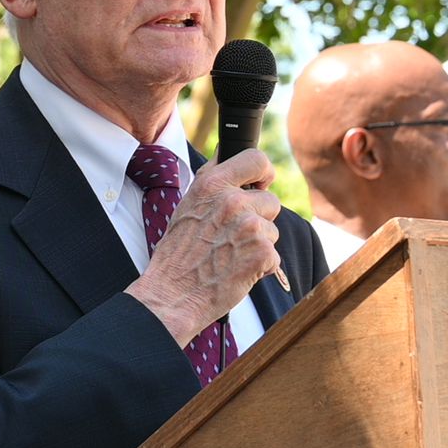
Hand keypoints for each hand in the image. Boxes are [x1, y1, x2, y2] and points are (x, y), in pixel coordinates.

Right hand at [125, 148, 283, 346]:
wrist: (172, 293)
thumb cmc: (177, 252)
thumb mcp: (187, 204)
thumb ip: (211, 179)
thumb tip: (225, 154)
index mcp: (212, 184)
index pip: (256, 159)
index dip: (263, 172)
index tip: (261, 183)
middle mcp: (232, 201)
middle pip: (270, 199)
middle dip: (259, 217)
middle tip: (233, 235)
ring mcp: (250, 226)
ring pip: (272, 229)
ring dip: (258, 243)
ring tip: (230, 255)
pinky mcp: (262, 253)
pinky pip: (274, 255)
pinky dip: (260, 266)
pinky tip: (236, 270)